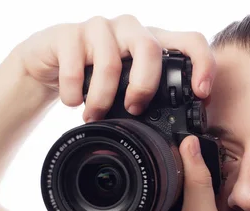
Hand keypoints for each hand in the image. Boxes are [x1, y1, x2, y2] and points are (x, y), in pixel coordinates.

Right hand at [11, 15, 214, 120]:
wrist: (46, 63)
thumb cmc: (92, 78)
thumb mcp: (124, 89)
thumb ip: (148, 101)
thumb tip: (176, 142)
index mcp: (149, 43)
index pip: (189, 41)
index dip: (202, 64)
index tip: (200, 94)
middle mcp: (128, 30)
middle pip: (149, 49)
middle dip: (143, 87)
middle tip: (133, 109)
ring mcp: (98, 29)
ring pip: (109, 63)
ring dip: (101, 100)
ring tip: (93, 116)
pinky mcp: (68, 35)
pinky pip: (74, 68)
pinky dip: (73, 94)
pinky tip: (72, 102)